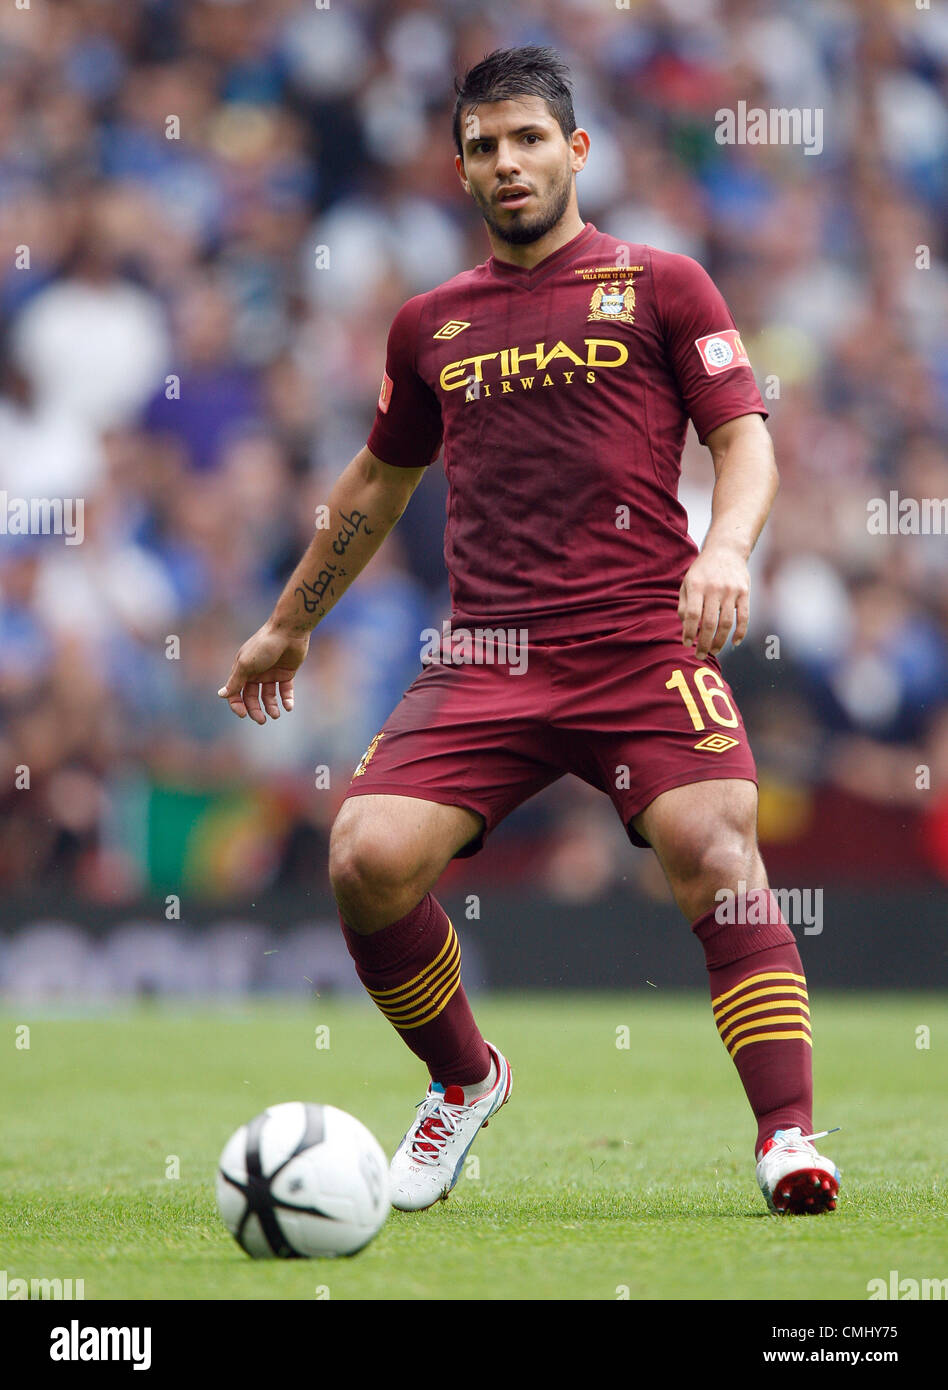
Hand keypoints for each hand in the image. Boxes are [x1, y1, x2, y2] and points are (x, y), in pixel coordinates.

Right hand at [218, 621, 309, 723]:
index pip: (236, 692)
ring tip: (276, 715)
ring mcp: (271, 673)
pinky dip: (287, 700)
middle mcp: (256, 673)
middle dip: (255, 710)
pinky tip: (288, 707)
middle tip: (262, 720)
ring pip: (269, 696)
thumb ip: (235, 681)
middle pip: (252, 697)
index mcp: (242, 670)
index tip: (243, 714)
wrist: (288, 631)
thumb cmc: (264, 646)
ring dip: (271, 707)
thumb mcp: (246, 664)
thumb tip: (220, 695)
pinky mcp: (286, 673)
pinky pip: (285, 691)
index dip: (237, 705)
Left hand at [678, 542, 749, 660]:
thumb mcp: (688, 582)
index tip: (686, 644)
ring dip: (720, 641)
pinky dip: (740, 633)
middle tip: (700, 655)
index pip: (691, 614)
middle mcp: (714, 588)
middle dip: (704, 643)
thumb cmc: (702, 571)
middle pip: (709, 623)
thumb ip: (684, 604)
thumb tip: (686, 628)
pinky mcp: (744, 593)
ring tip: (714, 651)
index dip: (688, 632)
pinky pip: (744, 617)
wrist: (726, 551)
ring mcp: (731, 591)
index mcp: (697, 585)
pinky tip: (734, 643)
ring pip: (726, 623)